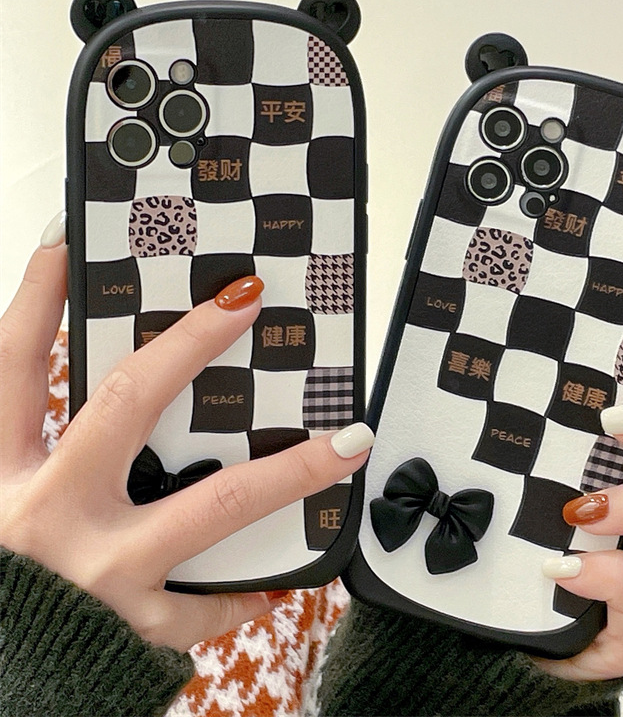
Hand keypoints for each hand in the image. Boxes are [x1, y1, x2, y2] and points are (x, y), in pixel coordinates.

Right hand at [0, 221, 372, 651]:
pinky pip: (205, 602)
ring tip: (349, 442)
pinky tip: (283, 579)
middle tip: (246, 298)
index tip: (70, 238)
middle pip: (127, 401)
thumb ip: (42, 454)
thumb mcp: (4, 501)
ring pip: (215, 501)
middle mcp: (45, 511)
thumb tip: (104, 396)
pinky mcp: (133, 622)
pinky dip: (244, 591)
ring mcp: (96, 569)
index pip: (14, 364)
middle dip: (190, 343)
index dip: (37, 297)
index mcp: (1, 474)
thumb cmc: (1, 586)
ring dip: (290, 471)